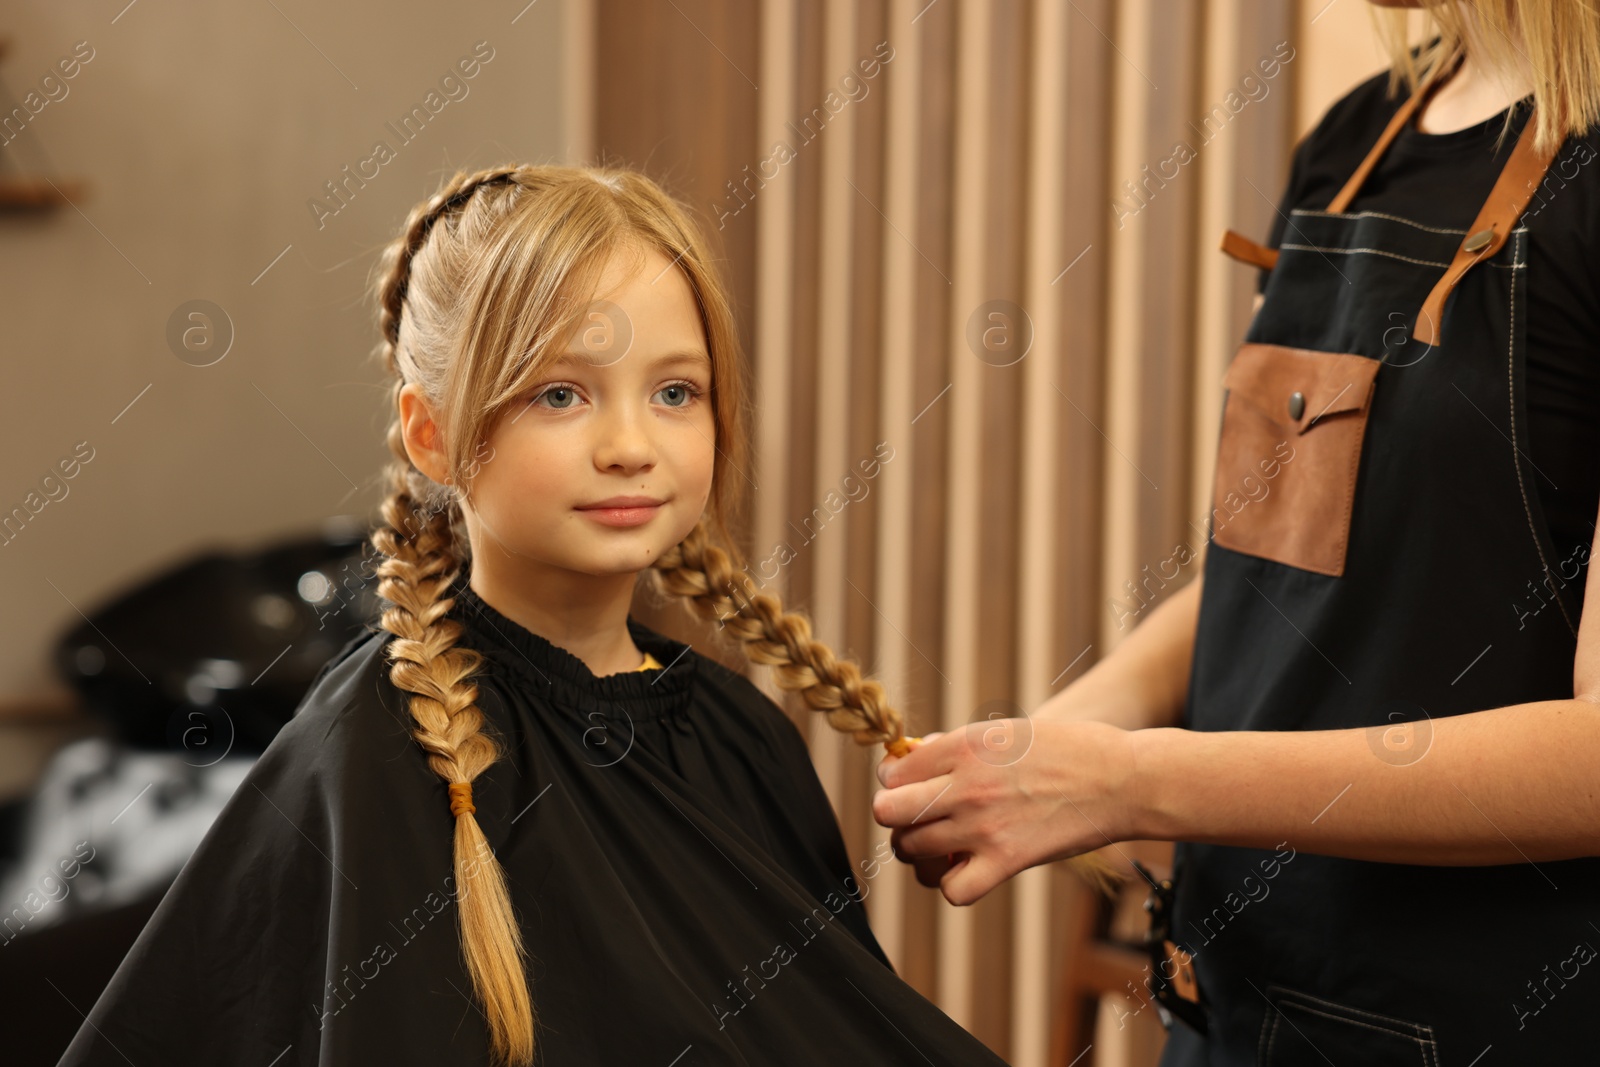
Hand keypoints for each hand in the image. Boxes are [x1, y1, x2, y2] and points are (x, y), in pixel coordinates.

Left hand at [872, 717, 1138, 904]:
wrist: (1121, 780)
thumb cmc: (1068, 750)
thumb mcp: (1006, 731)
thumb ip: (957, 745)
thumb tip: (915, 755)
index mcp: (964, 745)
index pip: (893, 772)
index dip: (895, 783)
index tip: (912, 789)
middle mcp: (966, 784)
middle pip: (889, 812)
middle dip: (896, 817)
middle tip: (917, 819)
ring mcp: (983, 825)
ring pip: (912, 851)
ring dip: (920, 852)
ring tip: (942, 847)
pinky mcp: (1007, 861)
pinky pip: (952, 890)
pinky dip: (954, 885)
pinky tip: (968, 870)